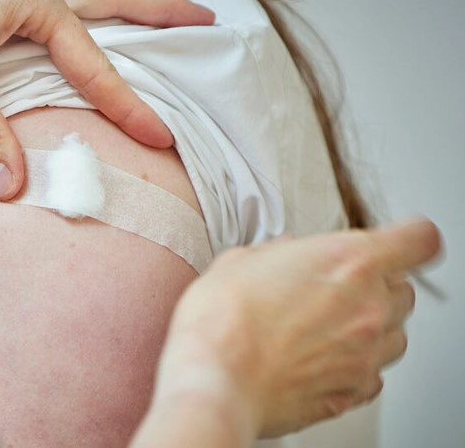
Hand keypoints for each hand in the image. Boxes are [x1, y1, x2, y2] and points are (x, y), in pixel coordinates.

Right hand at [152, 218, 441, 438]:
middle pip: (404, 290)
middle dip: (375, 286)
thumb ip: (278, 254)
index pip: (418, 240)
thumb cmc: (222, 320)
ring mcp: (366, 355)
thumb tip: (285, 254)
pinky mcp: (352, 394)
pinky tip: (314, 360)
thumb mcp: (241, 260)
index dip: (407, 239)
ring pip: (394, 335)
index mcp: (349, 261)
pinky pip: (371, 375)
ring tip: (321, 329)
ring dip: (368, 328)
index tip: (394, 243)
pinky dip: (353, 366)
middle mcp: (369, 308)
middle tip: (332, 289)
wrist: (215, 380)